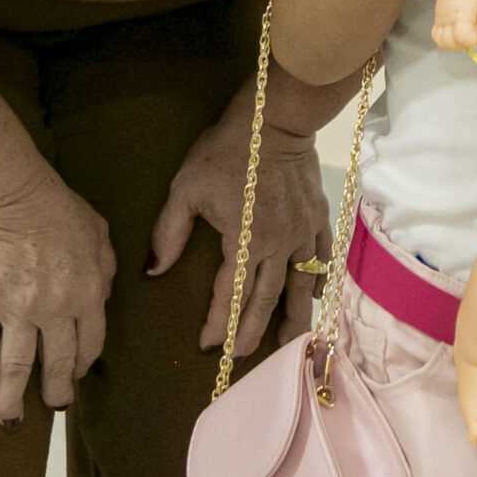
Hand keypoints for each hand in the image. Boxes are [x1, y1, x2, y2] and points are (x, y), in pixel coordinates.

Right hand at [0, 176, 113, 427]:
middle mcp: (54, 310)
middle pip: (57, 362)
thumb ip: (104, 267)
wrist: (10, 191)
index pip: (91, 341)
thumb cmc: (55, 205)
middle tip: (53, 407)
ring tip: (8, 421)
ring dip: (11, 399)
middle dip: (56, 390)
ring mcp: (15, 310)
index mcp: (86, 293)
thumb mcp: (98, 231)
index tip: (77, 372)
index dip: (84, 361)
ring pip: (15, 366)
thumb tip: (102, 294)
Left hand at [148, 90, 331, 353]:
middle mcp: (279, 245)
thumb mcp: (186, 188)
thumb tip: (154, 271)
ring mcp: (303, 233)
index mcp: (246, 240)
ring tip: (288, 346)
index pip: (230, 295)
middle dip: (250, 334)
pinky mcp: (319, 219)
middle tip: (238, 357)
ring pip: (299, 287)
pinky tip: (312, 297)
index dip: (217, 324)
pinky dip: (317, 282)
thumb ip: (169, 233)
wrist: (275, 119)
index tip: (206, 344)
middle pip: (264, 301)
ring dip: (291, 319)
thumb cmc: (226, 151)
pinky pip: (322, 260)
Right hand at [432, 0, 476, 50]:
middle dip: (465, 41)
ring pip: (444, 43)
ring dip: (456, 42)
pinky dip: (447, 41)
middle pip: (452, 43)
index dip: (474, 36)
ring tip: (466, 31)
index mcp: (461, 10)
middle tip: (473, 28)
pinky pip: (437, 39)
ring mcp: (439, 20)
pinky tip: (457, 33)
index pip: (463, 36)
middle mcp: (447, 16)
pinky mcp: (436, 23)